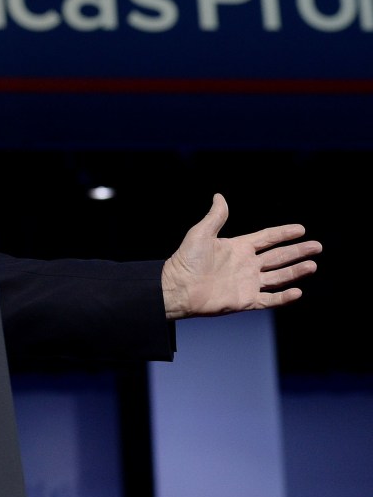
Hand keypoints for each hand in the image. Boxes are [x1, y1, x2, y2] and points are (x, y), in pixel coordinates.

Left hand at [161, 193, 321, 319]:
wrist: (178, 287)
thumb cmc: (186, 260)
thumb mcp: (201, 233)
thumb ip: (215, 217)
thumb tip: (219, 196)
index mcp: (238, 247)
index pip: (267, 238)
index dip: (283, 233)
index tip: (301, 228)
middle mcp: (246, 265)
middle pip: (278, 256)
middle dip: (297, 251)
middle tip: (317, 246)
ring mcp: (248, 283)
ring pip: (279, 276)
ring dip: (295, 271)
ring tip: (312, 265)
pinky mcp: (246, 300)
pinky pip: (270, 299)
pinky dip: (284, 297)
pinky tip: (297, 291)